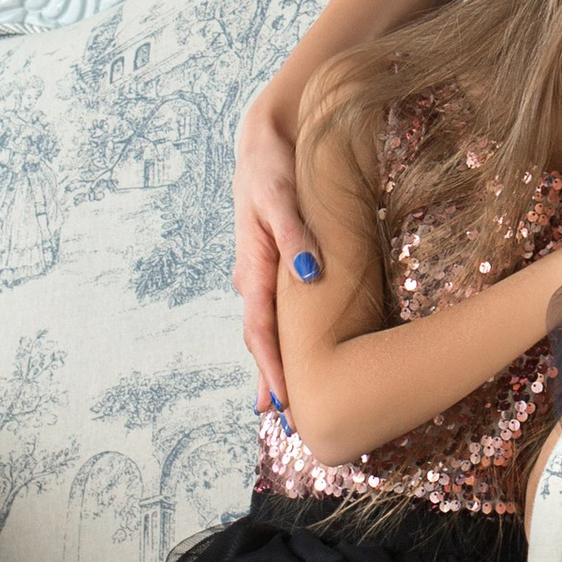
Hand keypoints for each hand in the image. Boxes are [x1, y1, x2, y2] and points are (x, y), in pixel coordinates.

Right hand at [234, 91, 310, 407]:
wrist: (264, 138)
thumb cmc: (274, 165)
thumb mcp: (281, 196)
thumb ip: (294, 235)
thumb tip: (308, 274)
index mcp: (254, 266)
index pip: (261, 332)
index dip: (271, 371)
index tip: (283, 405)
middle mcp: (253, 276)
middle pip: (260, 340)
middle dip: (271, 380)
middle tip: (285, 423)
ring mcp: (260, 271)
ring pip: (266, 327)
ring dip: (273, 363)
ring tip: (282, 401)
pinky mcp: (272, 263)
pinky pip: (275, 309)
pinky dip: (279, 336)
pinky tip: (289, 350)